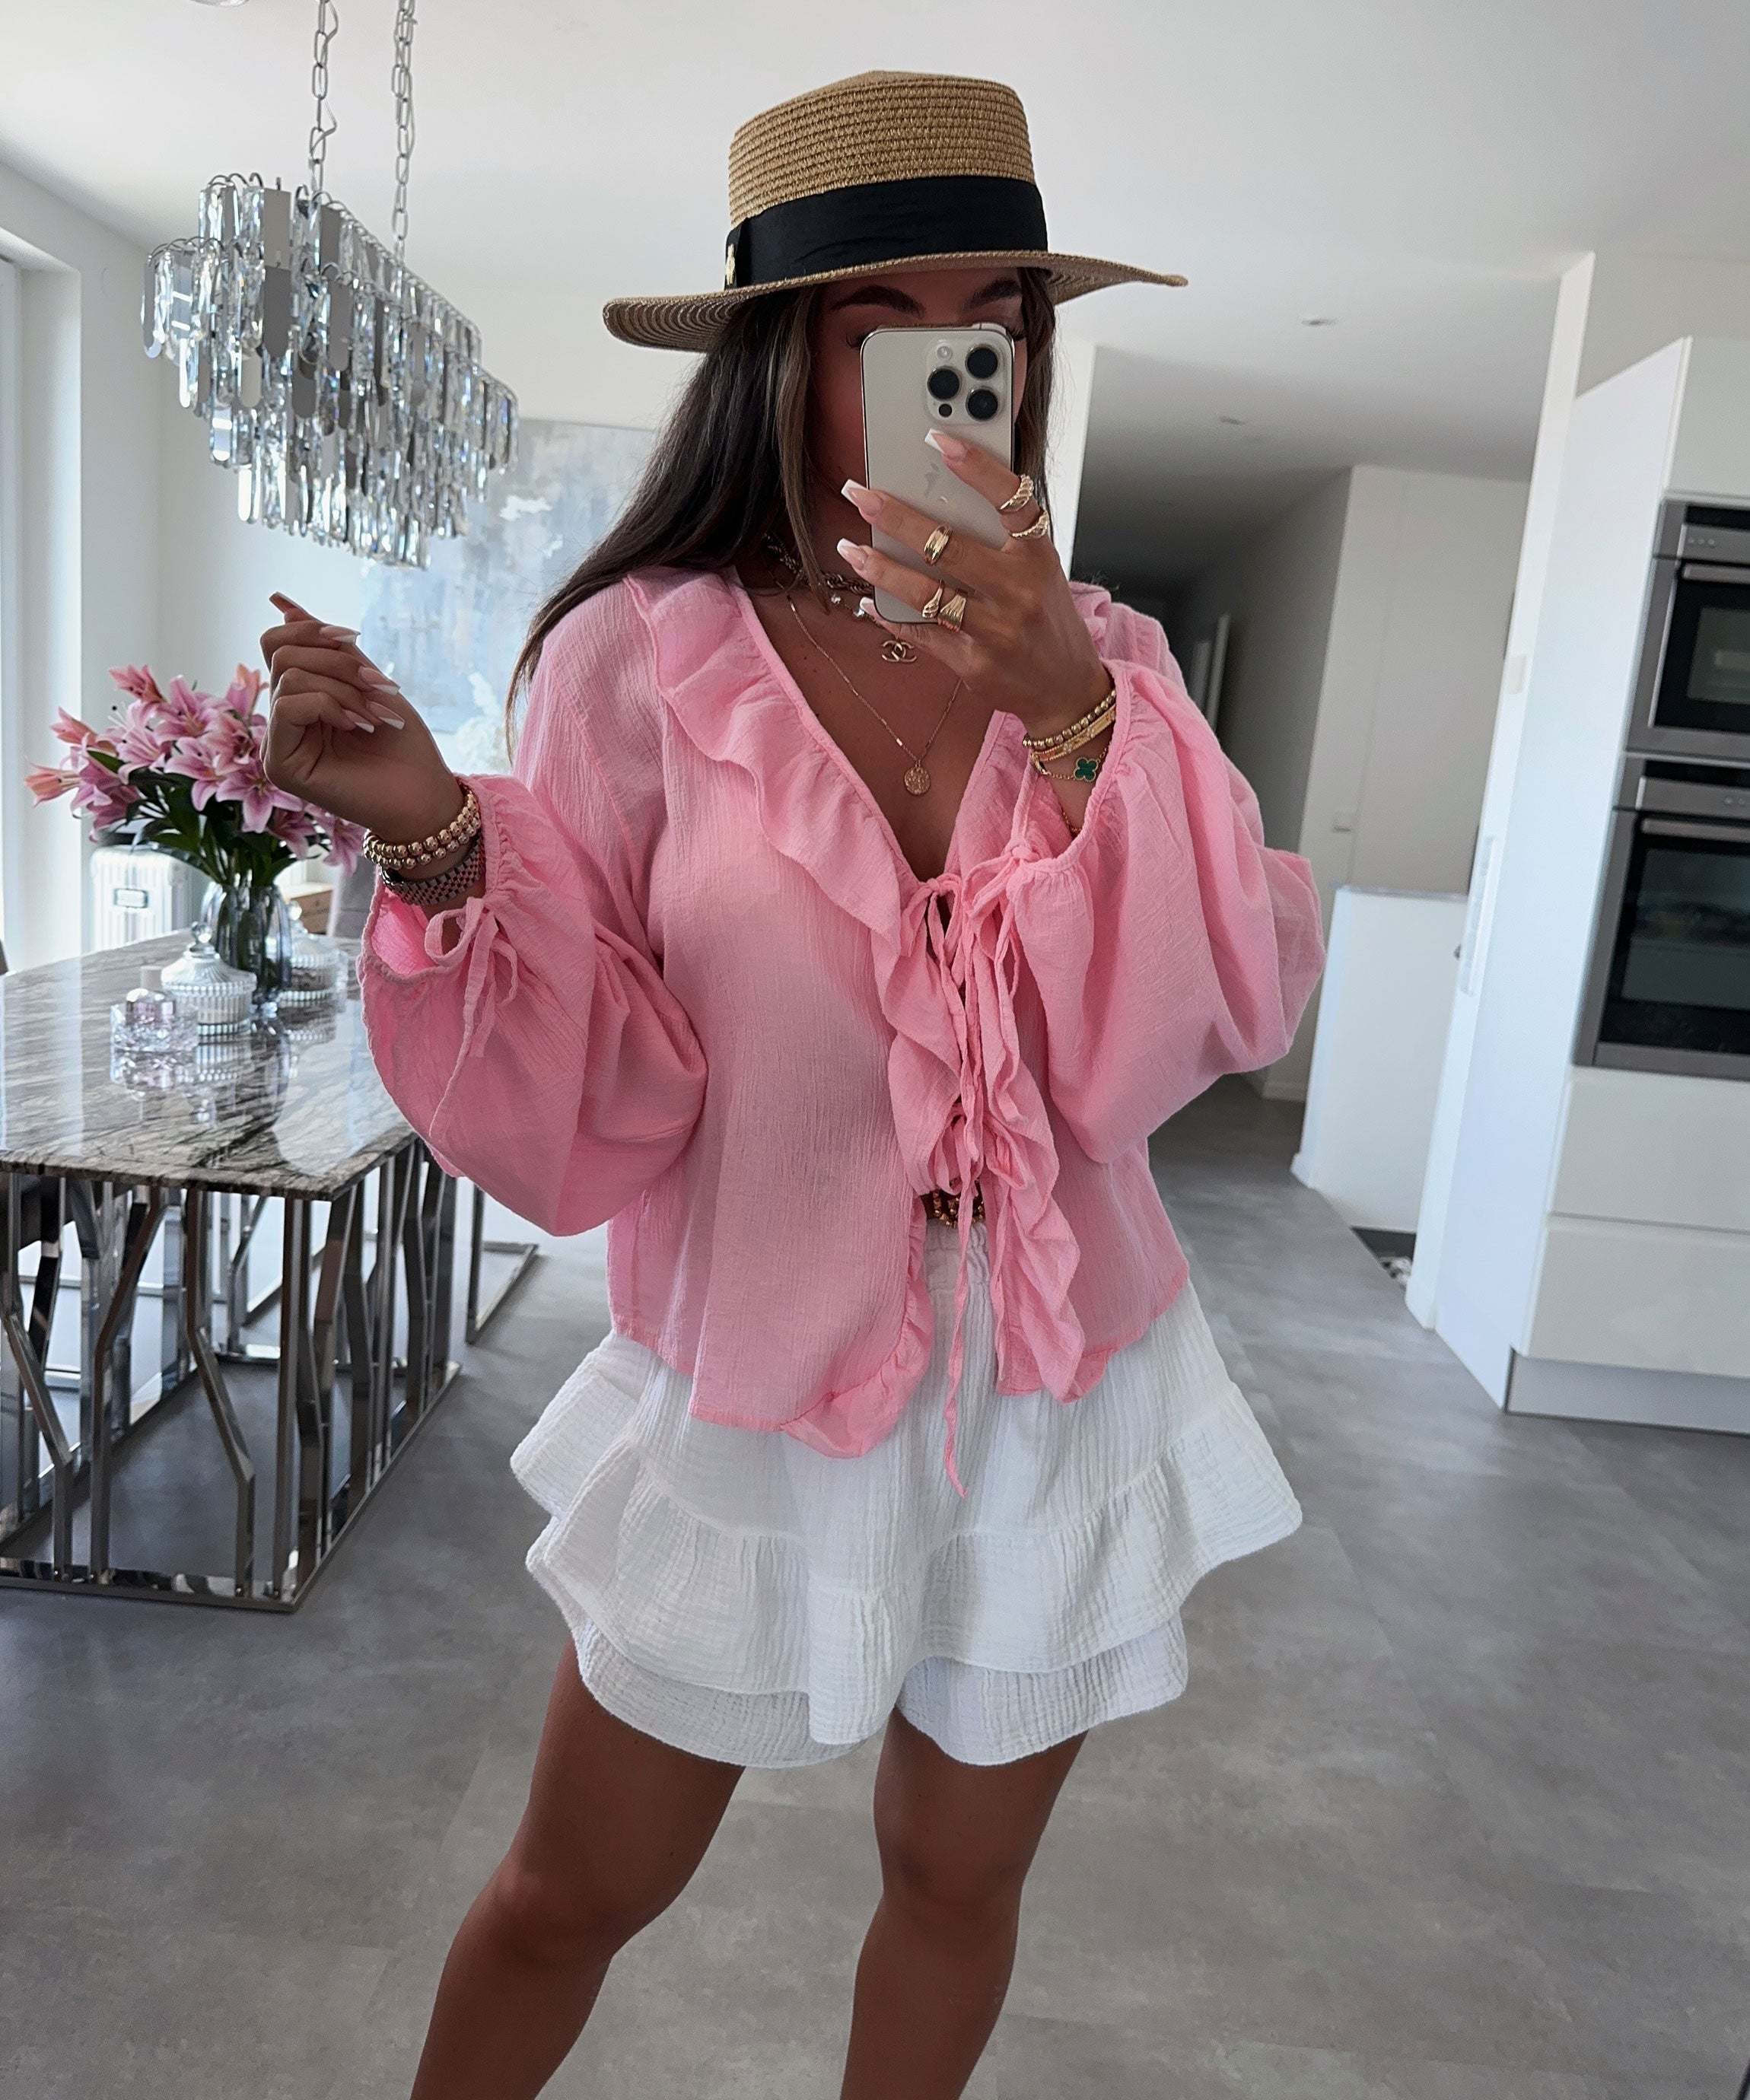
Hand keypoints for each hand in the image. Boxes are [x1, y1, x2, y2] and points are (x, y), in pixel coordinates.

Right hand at [260, 593, 463, 845]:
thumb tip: (280, 601)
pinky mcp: (280, 764)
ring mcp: (278, 742)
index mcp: (299, 697)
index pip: (278, 643)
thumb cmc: (402, 744)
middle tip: (380, 686)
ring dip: (345, 687)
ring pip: (289, 677)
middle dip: (338, 661)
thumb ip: (328, 646)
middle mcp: (282, 719)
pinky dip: (330, 706)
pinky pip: (289, 707)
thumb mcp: (367, 680)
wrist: (424, 796)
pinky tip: (360, 725)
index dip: (313, 630)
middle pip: (282, 654)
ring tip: (378, 713)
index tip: (356, 639)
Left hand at [832, 433, 1108, 738]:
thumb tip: (940, 497)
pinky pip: (921, 634)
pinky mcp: (973, 663)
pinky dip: (889, 615)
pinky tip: (868, 600)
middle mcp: (1019, 591)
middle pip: (949, 546)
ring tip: (850, 549)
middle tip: (860, 494)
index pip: (1011, 500)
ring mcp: (995, 630)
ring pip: (926, 593)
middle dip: (896, 517)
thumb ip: (1004, 535)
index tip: (938, 439)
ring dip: (880, 568)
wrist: (1065, 686)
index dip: (976, 467)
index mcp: (1038, 555)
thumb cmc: (1046, 616)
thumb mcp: (1040, 567)